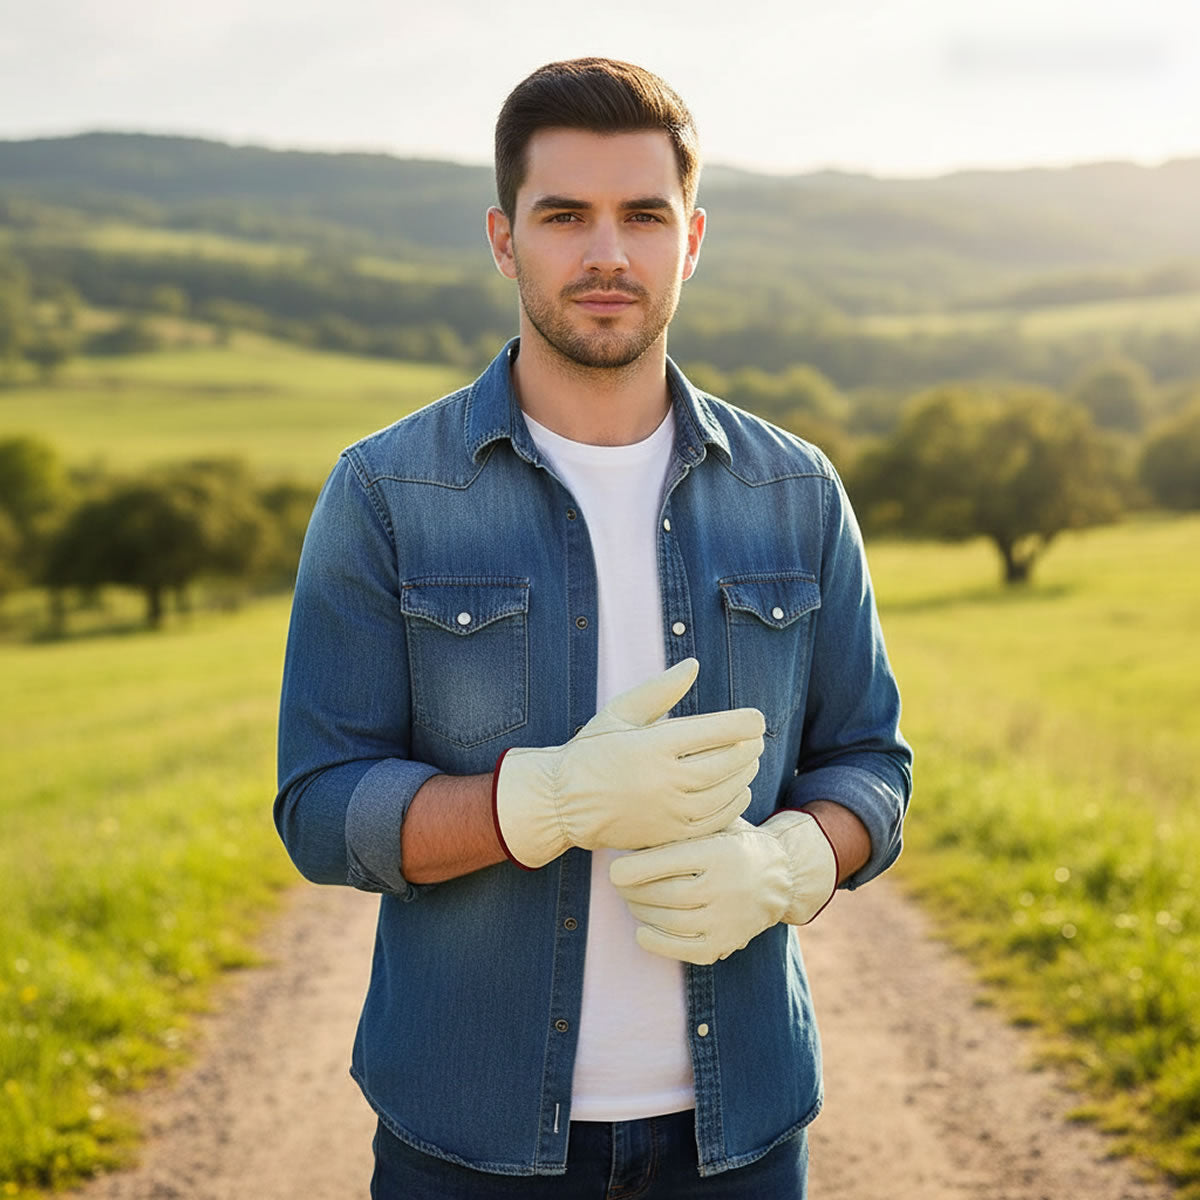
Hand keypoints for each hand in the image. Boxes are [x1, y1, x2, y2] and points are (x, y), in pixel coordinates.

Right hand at [493, 659, 763, 868]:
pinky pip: (713, 822)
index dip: (744, 723)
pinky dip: (733, 805)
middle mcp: (663, 780)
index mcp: (653, 746)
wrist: (563, 802)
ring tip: (750, 761)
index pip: (715, 732)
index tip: (755, 718)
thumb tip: (693, 665)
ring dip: (745, 775)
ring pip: (724, 793)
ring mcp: (666, 811)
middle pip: (726, 764)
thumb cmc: (593, 750)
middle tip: (757, 738)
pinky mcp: (667, 835)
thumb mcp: (620, 712)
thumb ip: (660, 690)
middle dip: (749, 749)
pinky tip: (738, 790)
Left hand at [609, 810, 837, 964]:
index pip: (666, 862)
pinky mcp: (726, 943)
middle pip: (663, 894)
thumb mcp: (715, 824)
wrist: (780, 875)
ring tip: (631, 900)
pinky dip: (657, 942)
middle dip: (633, 891)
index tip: (614, 870)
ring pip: (669, 921)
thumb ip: (681, 827)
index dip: (632, 869)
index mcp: (719, 852)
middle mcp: (725, 887)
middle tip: (620, 885)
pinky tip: (643, 930)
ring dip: (641, 912)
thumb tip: (629, 830)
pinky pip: (684, 949)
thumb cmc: (732, 842)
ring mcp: (727, 919)